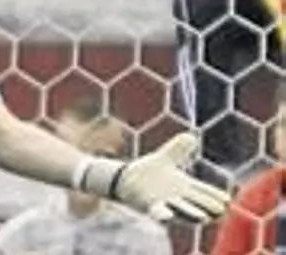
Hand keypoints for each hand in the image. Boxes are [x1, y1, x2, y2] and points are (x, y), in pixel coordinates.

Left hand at [80, 133, 230, 222]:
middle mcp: (178, 197)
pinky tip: (167, 215)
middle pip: (198, 203)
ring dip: (191, 213)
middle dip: (208, 207)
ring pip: (181, 210)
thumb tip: (191, 136)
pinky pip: (158, 212)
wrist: (125, 179)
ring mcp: (165, 203)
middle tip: (221, 210)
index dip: (216, 196)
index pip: (206, 192)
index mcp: (185, 186)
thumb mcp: (166, 157)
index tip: (228, 200)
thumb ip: (178, 148)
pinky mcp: (149, 206)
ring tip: (203, 216)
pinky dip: (163, 215)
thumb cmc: (149, 171)